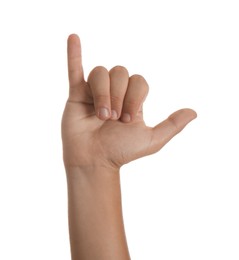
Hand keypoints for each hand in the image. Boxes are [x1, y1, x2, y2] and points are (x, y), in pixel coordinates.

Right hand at [61, 34, 196, 170]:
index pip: (138, 81)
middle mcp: (114, 92)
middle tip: (114, 119)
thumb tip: (194, 112)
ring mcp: (95, 92)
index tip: (128, 120)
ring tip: (101, 115)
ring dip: (103, 93)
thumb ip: (172, 125)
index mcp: (132, 100)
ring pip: (101, 72)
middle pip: (120, 73)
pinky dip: (74, 54)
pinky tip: (73, 38)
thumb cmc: (121, 152)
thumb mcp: (152, 140)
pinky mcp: (76, 94)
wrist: (95, 161)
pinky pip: (75, 69)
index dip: (135, 96)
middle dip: (118, 95)